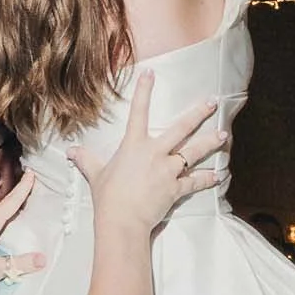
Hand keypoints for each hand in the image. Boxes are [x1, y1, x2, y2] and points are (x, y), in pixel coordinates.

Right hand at [68, 73, 223, 231]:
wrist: (121, 220)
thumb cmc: (107, 197)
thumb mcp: (95, 174)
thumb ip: (86, 160)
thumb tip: (71, 151)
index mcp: (134, 145)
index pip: (138, 112)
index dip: (144, 91)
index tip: (151, 73)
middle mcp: (155, 153)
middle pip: (181, 128)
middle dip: (199, 114)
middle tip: (213, 102)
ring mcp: (168, 170)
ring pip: (194, 152)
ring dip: (210, 142)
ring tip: (224, 134)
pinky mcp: (176, 188)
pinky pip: (194, 182)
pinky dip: (206, 179)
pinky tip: (217, 176)